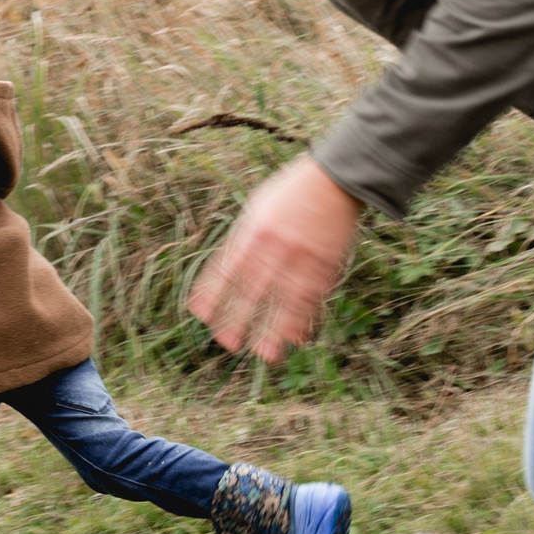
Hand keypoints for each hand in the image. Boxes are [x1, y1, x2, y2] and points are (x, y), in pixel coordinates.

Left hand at [187, 156, 364, 362]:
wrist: (333, 179)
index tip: (200, 315)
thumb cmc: (291, 193)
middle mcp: (272, 248)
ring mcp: (300, 258)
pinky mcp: (325, 264)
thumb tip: (228, 269)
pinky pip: (312, 297)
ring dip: (273, 330)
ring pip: (282, 301)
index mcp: (251, 233)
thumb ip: (244, 239)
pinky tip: (297, 338)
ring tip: (264, 355)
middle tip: (227, 344)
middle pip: (251, 290)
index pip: (224, 269)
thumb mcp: (257, 208)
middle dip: (238, 319)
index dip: (211, 294)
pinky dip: (304, 318)